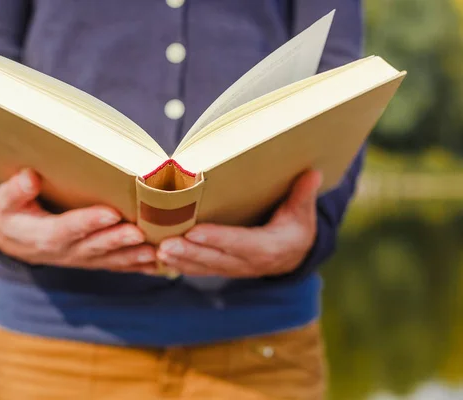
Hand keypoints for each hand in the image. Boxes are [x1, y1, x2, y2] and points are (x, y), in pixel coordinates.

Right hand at [0, 168, 156, 272]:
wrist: (19, 243)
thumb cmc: (15, 214)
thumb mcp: (6, 202)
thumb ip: (16, 191)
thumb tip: (29, 177)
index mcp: (44, 236)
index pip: (67, 229)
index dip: (89, 222)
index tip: (110, 213)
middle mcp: (67, 252)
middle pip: (95, 247)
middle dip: (118, 240)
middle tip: (139, 232)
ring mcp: (83, 259)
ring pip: (111, 260)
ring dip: (134, 256)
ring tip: (156, 251)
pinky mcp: (96, 261)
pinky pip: (118, 266)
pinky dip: (140, 266)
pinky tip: (162, 264)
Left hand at [156, 170, 322, 277]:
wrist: (294, 257)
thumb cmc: (296, 228)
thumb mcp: (303, 212)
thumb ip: (304, 194)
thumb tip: (313, 172)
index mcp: (269, 248)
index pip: (240, 243)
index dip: (217, 239)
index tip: (194, 232)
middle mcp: (249, 263)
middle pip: (216, 258)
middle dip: (189, 252)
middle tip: (165, 244)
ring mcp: (234, 269)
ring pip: (204, 267)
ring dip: (180, 260)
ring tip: (158, 251)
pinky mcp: (223, 270)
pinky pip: (200, 270)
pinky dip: (181, 266)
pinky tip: (161, 260)